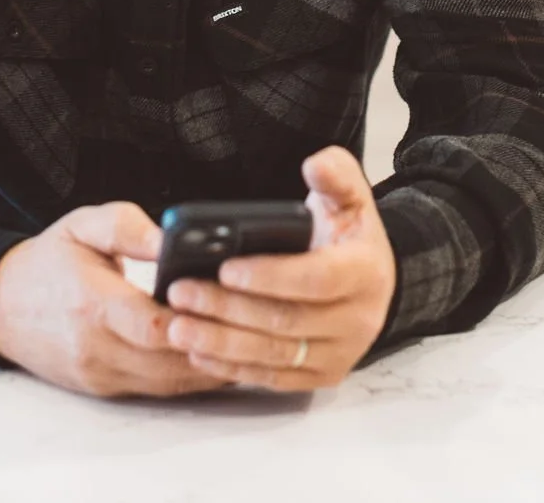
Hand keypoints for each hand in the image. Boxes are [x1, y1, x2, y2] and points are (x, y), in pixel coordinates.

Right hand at [0, 201, 230, 398]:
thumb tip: (170, 237)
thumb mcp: (81, 225)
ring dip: (209, 368)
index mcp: (90, 302)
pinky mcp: (102, 387)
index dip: (193, 319)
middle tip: (258, 328)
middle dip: (214, 345)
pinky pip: (155, 390)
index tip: (227, 302)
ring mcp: (98, 372)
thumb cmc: (48, 261)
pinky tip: (217, 360)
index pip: (151, 324)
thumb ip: (127, 226)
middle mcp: (95, 346)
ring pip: (167, 381)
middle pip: (169, 359)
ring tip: (250, 345)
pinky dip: (188, 377)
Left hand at [162, 146, 396, 390]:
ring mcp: (342, 353)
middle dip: (227, 308)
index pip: (317, 278)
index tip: (223, 268)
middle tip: (180, 293)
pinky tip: (198, 354)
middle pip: (287, 321)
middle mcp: (360, 320)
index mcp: (366, 272)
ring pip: (275, 354)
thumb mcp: (348, 195)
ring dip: (221, 343)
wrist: (366, 279)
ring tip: (177, 327)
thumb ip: (334, 174)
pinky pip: (274, 378)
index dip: (270, 276)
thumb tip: (314, 164)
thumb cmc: (344, 234)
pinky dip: (233, 368)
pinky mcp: (322, 376)